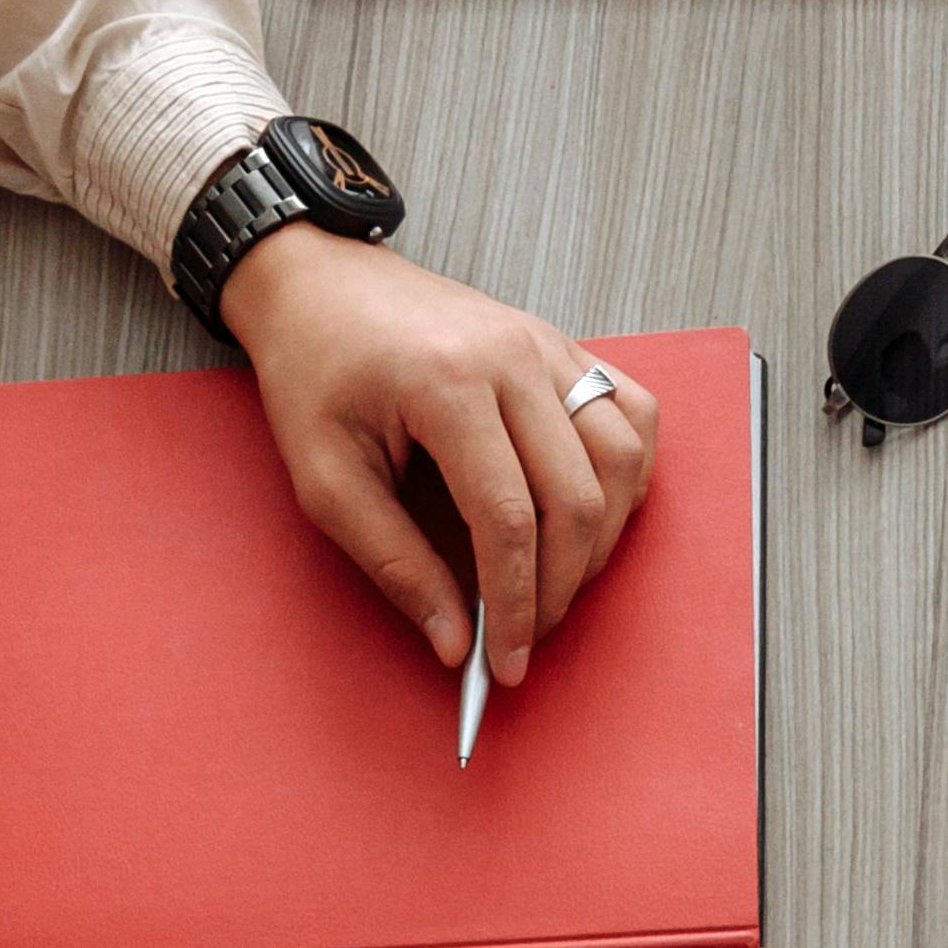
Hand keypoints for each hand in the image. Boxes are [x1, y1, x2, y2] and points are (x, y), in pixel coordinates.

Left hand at [224, 230, 658, 685]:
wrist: (319, 284)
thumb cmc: (314, 370)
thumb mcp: (325, 480)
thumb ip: (394, 564)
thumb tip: (455, 639)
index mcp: (447, 385)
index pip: (510, 520)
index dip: (516, 606)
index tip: (506, 663)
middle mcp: (512, 357)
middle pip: (578, 499)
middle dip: (560, 587)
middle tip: (528, 634)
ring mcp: (547, 346)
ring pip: (621, 460)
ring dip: (602, 539)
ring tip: (557, 580)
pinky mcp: (562, 346)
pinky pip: (633, 413)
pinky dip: (627, 474)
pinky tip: (591, 511)